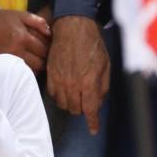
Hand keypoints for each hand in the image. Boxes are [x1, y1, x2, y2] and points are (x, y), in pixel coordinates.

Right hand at [0, 9, 50, 71]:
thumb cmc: (2, 19)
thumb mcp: (20, 15)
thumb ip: (38, 21)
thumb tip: (50, 33)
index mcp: (22, 37)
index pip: (44, 50)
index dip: (50, 50)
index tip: (50, 47)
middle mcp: (16, 50)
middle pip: (40, 63)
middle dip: (45, 60)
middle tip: (45, 55)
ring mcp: (9, 59)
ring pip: (32, 70)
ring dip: (37, 66)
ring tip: (37, 59)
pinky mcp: (4, 65)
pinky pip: (21, 72)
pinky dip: (28, 69)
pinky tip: (27, 62)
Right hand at [47, 15, 109, 134]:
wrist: (73, 27)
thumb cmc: (92, 44)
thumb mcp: (105, 65)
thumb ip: (102, 86)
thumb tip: (98, 102)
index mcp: (89, 82)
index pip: (90, 110)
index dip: (92, 122)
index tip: (93, 129)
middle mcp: (73, 84)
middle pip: (76, 109)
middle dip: (83, 110)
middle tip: (87, 102)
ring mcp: (60, 80)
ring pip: (63, 104)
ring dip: (71, 104)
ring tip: (77, 96)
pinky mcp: (50, 74)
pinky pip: (53, 95)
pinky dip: (60, 97)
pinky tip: (66, 90)